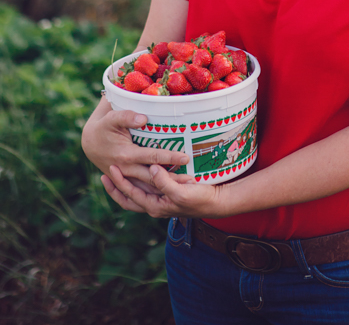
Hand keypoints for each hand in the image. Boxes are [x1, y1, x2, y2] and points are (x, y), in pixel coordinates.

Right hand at [81, 97, 189, 192]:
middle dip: (173, 180)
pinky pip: (144, 190)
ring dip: (167, 189)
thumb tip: (144, 119)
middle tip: (193, 181)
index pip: (152, 157)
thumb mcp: (111, 118)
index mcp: (125, 155)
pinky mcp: (127, 181)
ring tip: (188, 188)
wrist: (89, 143)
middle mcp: (127, 170)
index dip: (169, 157)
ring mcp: (127, 178)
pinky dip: (157, 192)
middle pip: (154, 178)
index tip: (186, 157)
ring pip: (150, 187)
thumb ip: (126, 116)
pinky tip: (172, 191)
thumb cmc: (104, 127)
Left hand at [101, 164, 220, 217]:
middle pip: (128, 199)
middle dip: (115, 188)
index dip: (119, 182)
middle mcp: (155, 206)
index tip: (111, 168)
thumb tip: (151, 168)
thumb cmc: (200, 198)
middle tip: (104, 174)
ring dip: (125, 185)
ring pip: (136, 195)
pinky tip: (139, 172)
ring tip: (117, 173)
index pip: (131, 195)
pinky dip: (138, 182)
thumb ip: (165, 182)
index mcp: (155, 207)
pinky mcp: (167, 195)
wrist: (216, 202)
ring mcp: (160, 201)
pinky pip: (147, 190)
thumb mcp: (182, 192)